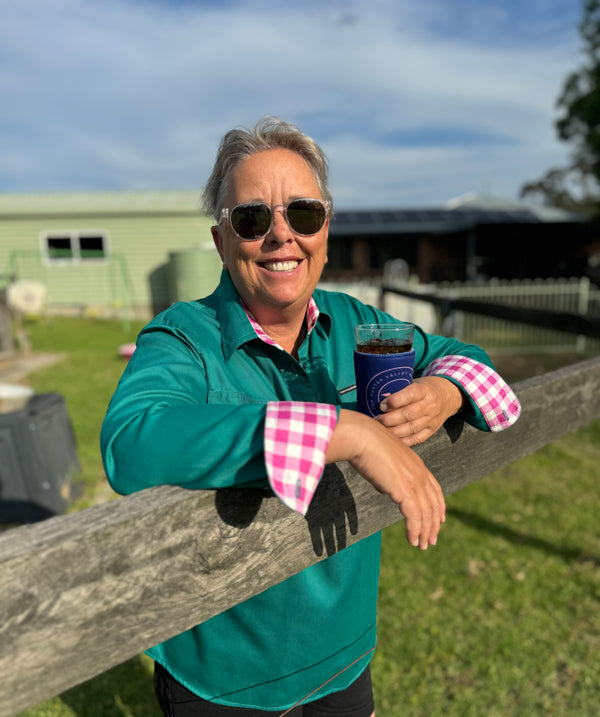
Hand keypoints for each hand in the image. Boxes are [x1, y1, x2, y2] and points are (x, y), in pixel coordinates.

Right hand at [327, 409, 445, 548]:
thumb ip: (392, 475)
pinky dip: (415, 530)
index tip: (440, 519)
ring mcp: (414, 482)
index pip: (435, 489)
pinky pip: (415, 516)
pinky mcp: (405, 490)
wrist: (362, 437)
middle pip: (434, 504)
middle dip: (434, 524)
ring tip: (422, 545)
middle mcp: (420, 473)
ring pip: (426, 513)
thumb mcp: (385, 460)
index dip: (439, 505)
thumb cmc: (366, 445)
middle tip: (431, 540)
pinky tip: (412, 540)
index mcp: (417, 464)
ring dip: (425, 532)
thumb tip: (389, 488)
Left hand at [375, 376, 463, 445]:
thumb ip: (400, 390)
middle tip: (376, 419)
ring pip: (411, 428)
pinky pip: (417, 438)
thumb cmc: (425, 388)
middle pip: (408, 414)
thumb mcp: (415, 382)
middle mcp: (430, 405)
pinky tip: (392, 440)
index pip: (410, 395)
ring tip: (381, 430)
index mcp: (425, 390)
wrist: (448, 395)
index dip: (394, 401)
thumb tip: (376, 397)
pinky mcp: (432, 430)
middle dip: (389, 419)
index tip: (382, 405)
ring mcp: (432, 419)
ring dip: (393, 431)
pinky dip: (403, 441)